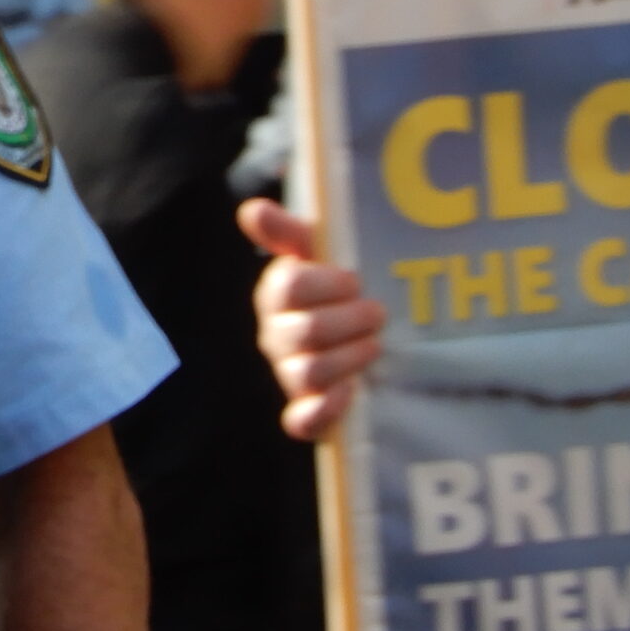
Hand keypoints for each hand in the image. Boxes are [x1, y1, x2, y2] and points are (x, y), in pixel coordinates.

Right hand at [239, 197, 383, 439]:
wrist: (363, 336)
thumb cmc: (338, 290)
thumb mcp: (319, 254)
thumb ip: (288, 231)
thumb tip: (253, 210)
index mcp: (276, 296)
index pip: (289, 288)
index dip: (328, 284)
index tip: (354, 280)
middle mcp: (275, 337)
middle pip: (305, 332)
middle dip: (350, 321)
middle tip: (377, 313)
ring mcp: (288, 375)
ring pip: (308, 373)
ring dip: (351, 358)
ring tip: (375, 345)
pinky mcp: (305, 413)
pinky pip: (301, 420)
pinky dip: (326, 408)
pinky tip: (351, 391)